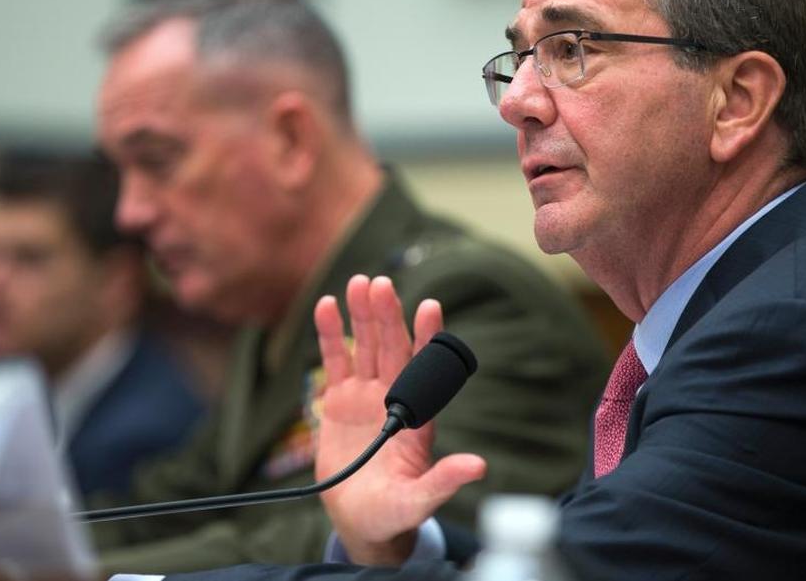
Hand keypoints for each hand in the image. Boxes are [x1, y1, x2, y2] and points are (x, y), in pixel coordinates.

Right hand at [313, 275, 486, 565]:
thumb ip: (444, 481)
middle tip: (382, 284)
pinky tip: (327, 306)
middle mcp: (395, 397)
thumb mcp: (419, 501)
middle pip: (391, 348)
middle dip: (388, 316)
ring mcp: (366, 396)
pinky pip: (335, 361)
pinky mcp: (339, 402)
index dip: (426, 337)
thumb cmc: (395, 512)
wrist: (360, 521)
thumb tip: (479, 466)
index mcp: (418, 416)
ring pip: (365, 346)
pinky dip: (330, 334)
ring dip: (362, 315)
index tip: (429, 306)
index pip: (424, 369)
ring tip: (358, 283)